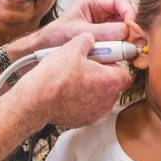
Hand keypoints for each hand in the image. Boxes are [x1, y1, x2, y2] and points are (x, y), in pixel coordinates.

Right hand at [12, 34, 131, 128]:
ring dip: (90, 89)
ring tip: (72, 79)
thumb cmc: (55, 76)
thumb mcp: (72, 48)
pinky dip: (79, 101)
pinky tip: (65, 92)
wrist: (35, 100)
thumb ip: (87, 40)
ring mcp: (95, 113)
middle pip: (111, 86)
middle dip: (100, 76)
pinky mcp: (82, 121)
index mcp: (111, 81)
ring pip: (98, 98)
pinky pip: (86, 108)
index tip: (102, 59)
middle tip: (84, 67)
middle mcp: (107, 101)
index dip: (113, 65)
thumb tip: (89, 38)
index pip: (125, 74)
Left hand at [13, 0, 134, 55]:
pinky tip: (123, 56)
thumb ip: (102, 32)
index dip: (130, 13)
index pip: (120, 1)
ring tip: (129, 51)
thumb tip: (125, 32)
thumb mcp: (78, 32)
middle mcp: (101, 12)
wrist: (42, 51)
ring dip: (128, 40)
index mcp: (93, 2)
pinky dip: (122, 48)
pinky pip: (119, 42)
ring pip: (125, 30)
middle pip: (126, 16)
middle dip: (132, 28)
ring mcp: (104, 26)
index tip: (132, 27)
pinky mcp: (105, 40)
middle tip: (136, 42)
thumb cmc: (54, 37)